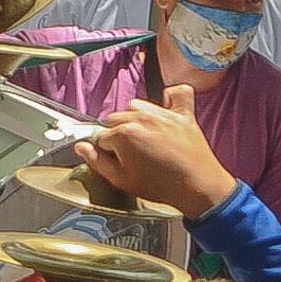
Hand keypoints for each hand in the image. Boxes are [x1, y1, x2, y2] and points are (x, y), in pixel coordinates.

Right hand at [79, 96, 237, 217]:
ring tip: (145, 137)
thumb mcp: (121, 180)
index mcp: (123, 134)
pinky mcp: (183, 114)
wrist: (198, 188)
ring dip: (137, 118)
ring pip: (137, 106)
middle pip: (116, 119)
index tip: (114, 159)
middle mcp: (141, 118)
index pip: (101, 136)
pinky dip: (171, 99)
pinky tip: (166, 111)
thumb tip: (82, 147)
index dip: (106, 150)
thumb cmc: (162, 186)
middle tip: (130, 153)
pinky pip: (177, 93)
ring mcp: (163, 113)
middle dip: (119, 134)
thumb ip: (97, 161)